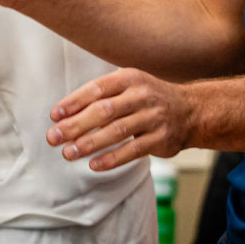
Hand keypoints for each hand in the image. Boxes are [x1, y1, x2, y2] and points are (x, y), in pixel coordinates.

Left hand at [48, 68, 195, 171]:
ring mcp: (153, 117)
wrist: (191, 110)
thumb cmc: (148, 99)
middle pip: (104, 110)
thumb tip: (63, 117)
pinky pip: (133, 150)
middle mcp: (141, 95)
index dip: (74, 102)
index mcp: (129, 78)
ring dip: (90, 143)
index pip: (96, 89)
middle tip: (53, 137)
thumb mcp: (128, 87)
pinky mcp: (161, 139)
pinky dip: (112, 158)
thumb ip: (101, 98)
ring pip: (117, 131)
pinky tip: (94, 165)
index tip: (54, 116)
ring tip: (68, 153)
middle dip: (76, 125)